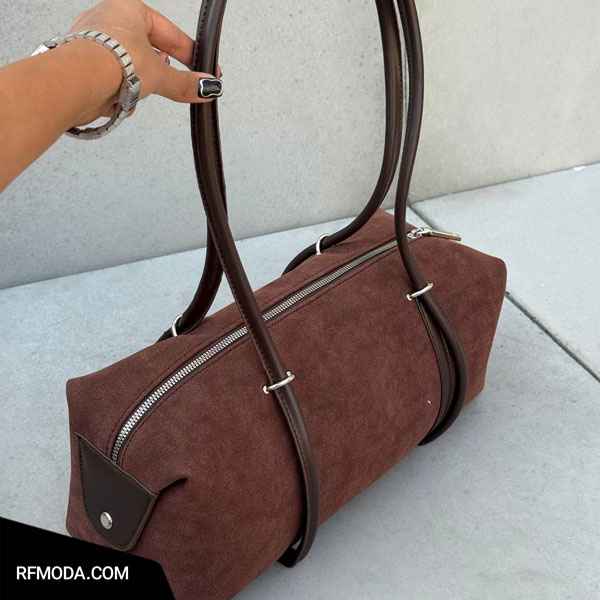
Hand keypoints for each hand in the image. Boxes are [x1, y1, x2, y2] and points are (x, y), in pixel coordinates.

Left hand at [69, 0, 220, 122]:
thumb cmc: (110, 61)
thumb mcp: (160, 75)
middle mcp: (107, 19)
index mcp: (128, 8)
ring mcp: (92, 42)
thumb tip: (206, 87)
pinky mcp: (83, 66)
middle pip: (148, 51)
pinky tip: (120, 101)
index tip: (203, 69)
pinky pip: (112, 81)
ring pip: (129, 69)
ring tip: (137, 94)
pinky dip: (120, 94)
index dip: (190, 54)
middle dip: (159, 73)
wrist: (77, 82)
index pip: (170, 33)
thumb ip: (185, 83)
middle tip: (172, 84)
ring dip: (138, 86)